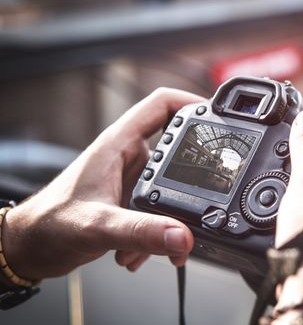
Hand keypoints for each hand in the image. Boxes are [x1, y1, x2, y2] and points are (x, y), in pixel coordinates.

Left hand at [2, 88, 204, 280]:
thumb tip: (183, 236)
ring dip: (174, 215)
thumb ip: (142, 232)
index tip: (219, 116)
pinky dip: (162, 232)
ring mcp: (131, 179)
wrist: (31, 248)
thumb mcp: (98, 226)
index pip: (162, 104)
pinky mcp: (131, 201)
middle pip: (177, 145)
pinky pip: (161, 209)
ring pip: (172, 184)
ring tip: (164, 242)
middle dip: (194, 172)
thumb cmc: (49, 225)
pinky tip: (146, 253)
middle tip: (209, 191)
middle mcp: (128, 156)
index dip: (192, 102)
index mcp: (119, 144)